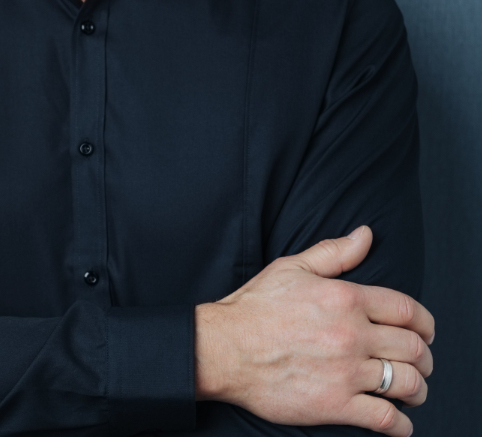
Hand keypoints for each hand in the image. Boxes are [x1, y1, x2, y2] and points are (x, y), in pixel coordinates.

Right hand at [195, 226, 433, 436]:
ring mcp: (346, 372)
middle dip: (426, 358)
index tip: (426, 332)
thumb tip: (366, 235)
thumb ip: (334, 252)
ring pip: (407, 383)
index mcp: (345, 298)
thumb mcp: (293, 267)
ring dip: (419, 389)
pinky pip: (385, 418)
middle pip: (414, 348)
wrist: (226, 348)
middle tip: (422, 363)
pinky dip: (401, 424)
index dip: (425, 323)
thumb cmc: (256, 306)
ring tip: (414, 391)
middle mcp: (353, 334)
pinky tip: (399, 422)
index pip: (406, 310)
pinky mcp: (336, 405)